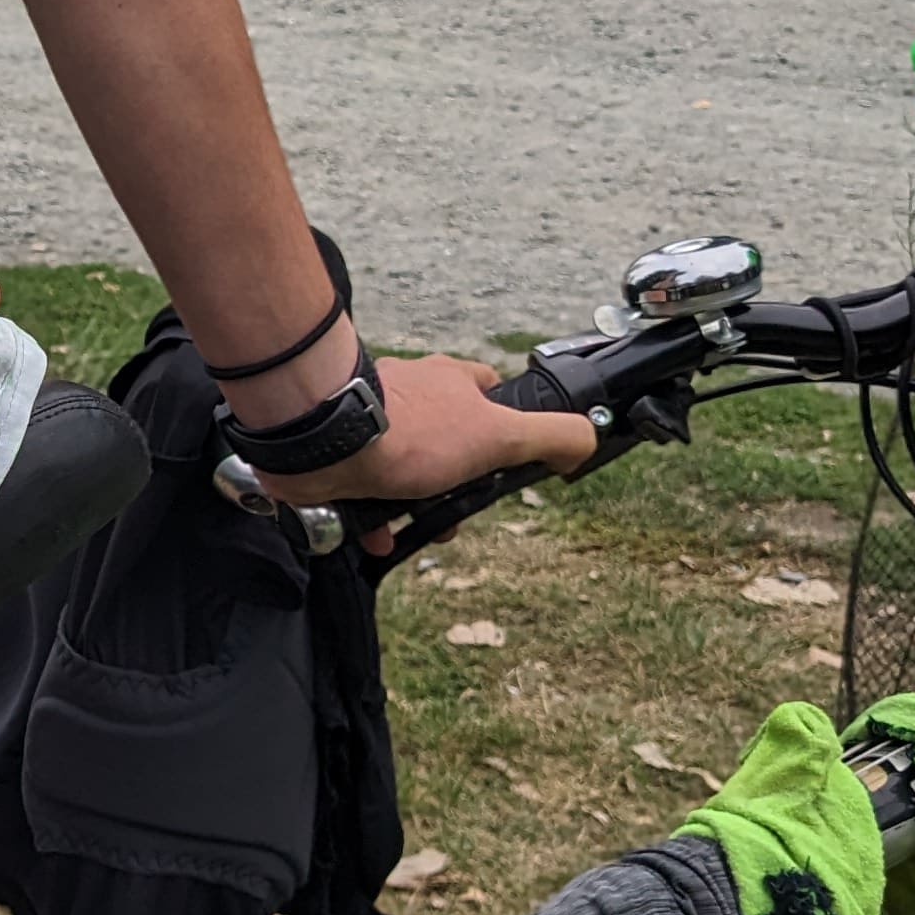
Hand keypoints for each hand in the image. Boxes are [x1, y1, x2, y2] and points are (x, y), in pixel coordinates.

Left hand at [265, 353, 594, 550]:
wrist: (325, 441)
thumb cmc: (414, 432)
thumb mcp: (502, 435)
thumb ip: (551, 435)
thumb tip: (588, 439)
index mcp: (451, 381)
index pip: (490, 394)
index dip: (504, 432)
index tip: (501, 467)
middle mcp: (410, 392)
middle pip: (446, 440)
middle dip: (453, 485)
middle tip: (454, 513)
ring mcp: (370, 419)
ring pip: (403, 466)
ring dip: (413, 505)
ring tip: (415, 529)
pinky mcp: (336, 446)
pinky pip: (360, 485)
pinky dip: (371, 514)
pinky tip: (376, 534)